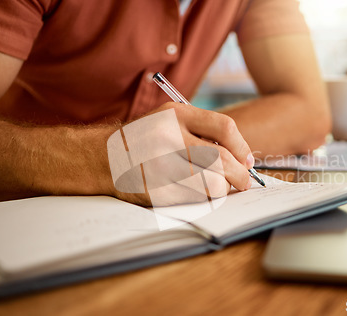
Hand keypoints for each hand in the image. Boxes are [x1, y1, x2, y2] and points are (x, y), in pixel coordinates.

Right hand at [108, 102, 253, 206]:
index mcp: (175, 114)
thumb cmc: (143, 140)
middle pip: (222, 159)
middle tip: (244, 182)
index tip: (246, 160)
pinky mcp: (154, 190)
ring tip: (222, 188)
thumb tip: (242, 157)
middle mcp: (167, 136)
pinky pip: (194, 199)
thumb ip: (202, 131)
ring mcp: (159, 165)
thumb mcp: (168, 120)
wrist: (100, 157)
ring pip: (213, 183)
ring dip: (224, 189)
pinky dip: (204, 199)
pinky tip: (199, 194)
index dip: (242, 147)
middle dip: (240, 175)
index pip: (225, 127)